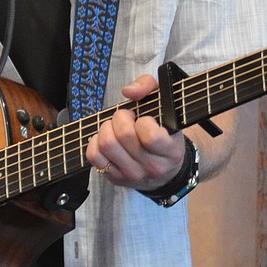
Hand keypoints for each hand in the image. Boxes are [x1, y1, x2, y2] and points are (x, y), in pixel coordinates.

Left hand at [85, 74, 186, 192]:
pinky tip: (107, 138)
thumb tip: (129, 92)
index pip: (150, 136)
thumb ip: (149, 87)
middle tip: (127, 118)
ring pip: (107, 144)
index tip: (145, 119)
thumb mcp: (164, 103)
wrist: (164, 168)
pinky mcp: (116, 179)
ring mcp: (134, 176)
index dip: (143, 120)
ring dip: (107, 128)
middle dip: (120, 118)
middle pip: (123, 135)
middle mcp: (154, 167)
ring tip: (116, 128)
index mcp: (171, 151)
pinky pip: (94, 156)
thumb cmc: (162, 130)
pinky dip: (95, 142)